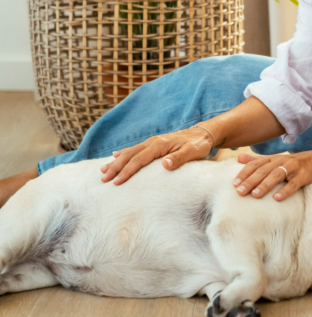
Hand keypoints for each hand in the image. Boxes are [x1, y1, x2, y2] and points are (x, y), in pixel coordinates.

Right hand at [99, 127, 214, 184]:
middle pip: (130, 155)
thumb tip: (164, 164)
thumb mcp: (193, 152)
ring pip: (130, 152)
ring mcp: (152, 142)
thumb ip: (179, 158)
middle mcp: (153, 142)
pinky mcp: (154, 144)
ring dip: (116, 161)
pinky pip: (135, 149)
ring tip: (103, 170)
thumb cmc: (198, 144)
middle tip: (103, 179)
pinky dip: (124, 153)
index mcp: (159, 145)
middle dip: (115, 167)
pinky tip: (115, 156)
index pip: (139, 160)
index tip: (116, 182)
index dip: (127, 171)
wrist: (203, 134)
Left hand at [233, 151, 311, 201]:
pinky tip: (277, 198)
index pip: (255, 164)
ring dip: (265, 185)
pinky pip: (294, 184)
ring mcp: (292, 168)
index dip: (244, 173)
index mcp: (272, 158)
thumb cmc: (293, 163)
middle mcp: (280, 161)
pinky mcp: (304, 176)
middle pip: (263, 170)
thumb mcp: (275, 159)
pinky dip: (285, 190)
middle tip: (239, 192)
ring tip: (254, 195)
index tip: (234, 184)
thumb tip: (239, 158)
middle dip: (250, 181)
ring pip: (276, 175)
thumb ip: (257, 160)